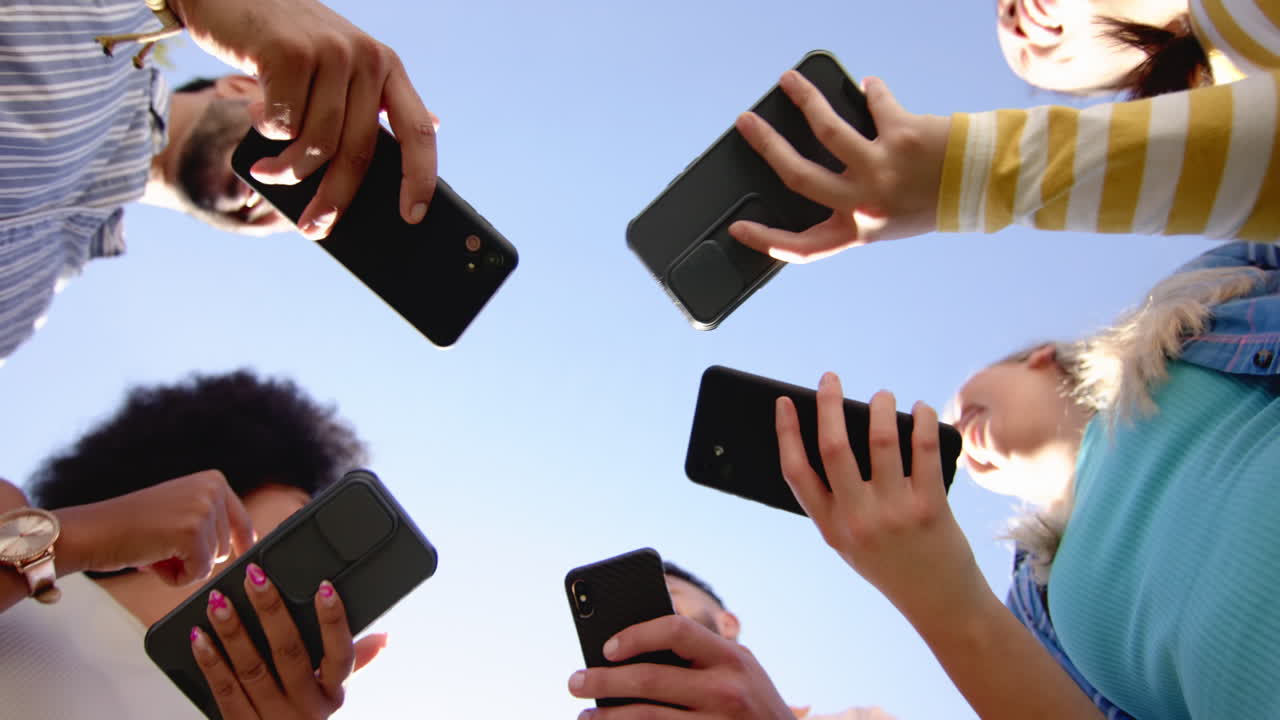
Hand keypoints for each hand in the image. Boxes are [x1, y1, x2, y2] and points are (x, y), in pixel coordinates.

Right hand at [54, 470, 255, 585]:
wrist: (91, 532)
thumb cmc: (131, 528)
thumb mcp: (180, 511)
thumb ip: (210, 520)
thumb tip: (248, 543)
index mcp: (212, 480)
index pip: (241, 520)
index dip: (243, 543)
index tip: (246, 554)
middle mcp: (212, 489)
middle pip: (225, 546)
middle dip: (193, 556)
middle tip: (159, 545)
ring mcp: (203, 509)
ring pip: (212, 562)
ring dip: (182, 566)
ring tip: (154, 550)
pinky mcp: (191, 533)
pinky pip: (198, 573)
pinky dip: (176, 578)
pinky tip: (152, 562)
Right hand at [168, 0, 437, 238]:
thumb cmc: (284, 41)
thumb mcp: (339, 64)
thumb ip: (376, 96)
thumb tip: (434, 126)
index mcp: (386, 66)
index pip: (418, 131)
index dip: (419, 178)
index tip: (413, 217)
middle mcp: (366, 58)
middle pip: (359, 151)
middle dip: (335, 198)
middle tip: (315, 227)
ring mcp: (330, 53)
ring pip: (316, 144)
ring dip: (288, 170)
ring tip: (268, 172)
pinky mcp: (289, 53)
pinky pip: (282, 124)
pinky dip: (265, 131)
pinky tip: (255, 114)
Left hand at [192, 563, 386, 718]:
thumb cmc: (307, 718)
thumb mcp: (334, 693)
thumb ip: (356, 662)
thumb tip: (384, 637)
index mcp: (334, 695)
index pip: (342, 655)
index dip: (334, 621)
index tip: (324, 587)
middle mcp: (308, 709)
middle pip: (290, 654)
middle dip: (271, 612)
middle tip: (256, 577)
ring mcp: (273, 719)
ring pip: (252, 670)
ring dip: (233, 632)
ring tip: (219, 601)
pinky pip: (224, 692)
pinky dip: (210, 663)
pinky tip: (199, 636)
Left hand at [567, 614, 792, 719]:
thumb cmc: (752, 699)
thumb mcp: (739, 667)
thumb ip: (699, 654)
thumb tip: (631, 644)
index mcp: (731, 657)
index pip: (675, 630)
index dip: (636, 634)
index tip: (606, 646)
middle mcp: (726, 691)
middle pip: (650, 680)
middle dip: (603, 680)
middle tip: (574, 681)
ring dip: (608, 718)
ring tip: (585, 716)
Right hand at [729, 73, 949, 261]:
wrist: (984, 185)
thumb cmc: (930, 204)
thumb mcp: (885, 219)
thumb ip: (850, 205)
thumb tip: (805, 170)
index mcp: (860, 231)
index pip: (803, 247)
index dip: (766, 239)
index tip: (737, 227)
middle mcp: (866, 202)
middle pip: (799, 174)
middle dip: (767, 145)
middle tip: (746, 122)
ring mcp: (882, 167)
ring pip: (827, 128)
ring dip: (805, 99)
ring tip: (790, 81)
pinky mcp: (902, 134)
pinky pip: (876, 103)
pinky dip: (872, 92)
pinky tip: (869, 86)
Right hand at [775, 374, 985, 624]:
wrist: (940, 601)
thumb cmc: (892, 562)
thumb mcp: (850, 540)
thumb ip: (838, 498)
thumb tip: (836, 432)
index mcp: (830, 527)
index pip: (796, 472)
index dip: (786, 432)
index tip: (784, 402)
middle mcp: (857, 519)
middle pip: (833, 447)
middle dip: (828, 404)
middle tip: (830, 378)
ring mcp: (894, 512)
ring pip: (881, 440)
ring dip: (880, 407)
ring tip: (882, 396)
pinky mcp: (931, 507)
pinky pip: (924, 449)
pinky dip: (922, 420)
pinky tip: (921, 409)